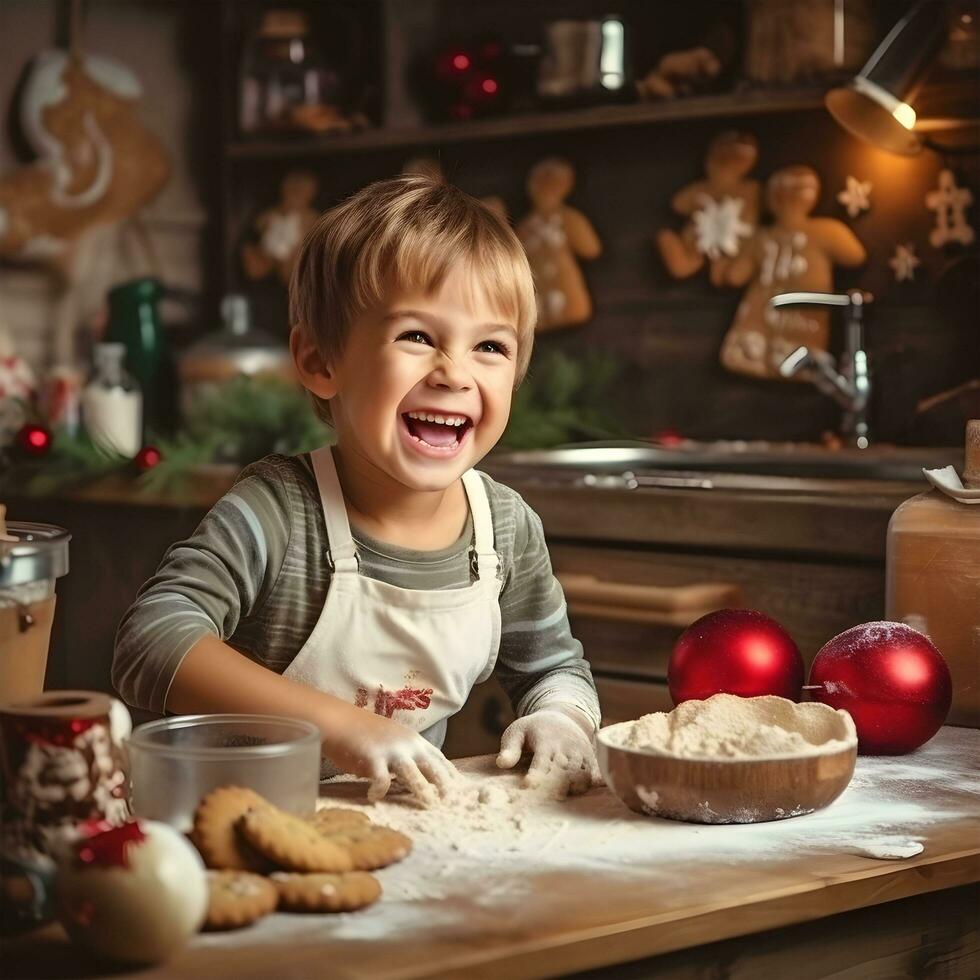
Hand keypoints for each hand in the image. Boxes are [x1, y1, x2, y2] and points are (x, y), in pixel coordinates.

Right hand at [323, 708, 458, 804]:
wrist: (339, 720)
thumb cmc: (364, 732)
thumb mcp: (393, 741)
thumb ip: (406, 756)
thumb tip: (419, 777)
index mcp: (414, 740)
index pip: (439, 758)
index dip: (450, 773)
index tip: (460, 787)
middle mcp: (407, 744)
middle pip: (432, 767)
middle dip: (444, 784)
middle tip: (451, 801)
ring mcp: (391, 751)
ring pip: (413, 774)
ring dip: (422, 790)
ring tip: (429, 804)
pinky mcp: (372, 758)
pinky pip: (380, 780)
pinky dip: (379, 791)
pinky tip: (374, 797)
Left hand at [496, 707, 599, 796]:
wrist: (563, 716)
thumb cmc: (534, 729)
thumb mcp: (517, 732)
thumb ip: (510, 749)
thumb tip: (501, 764)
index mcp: (545, 740)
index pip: (541, 759)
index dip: (536, 773)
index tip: (529, 785)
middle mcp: (565, 747)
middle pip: (563, 769)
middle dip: (558, 785)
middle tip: (551, 800)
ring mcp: (580, 753)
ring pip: (581, 773)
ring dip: (575, 787)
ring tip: (566, 799)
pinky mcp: (590, 759)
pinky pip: (594, 773)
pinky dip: (592, 784)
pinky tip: (588, 794)